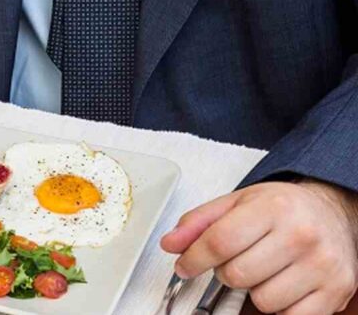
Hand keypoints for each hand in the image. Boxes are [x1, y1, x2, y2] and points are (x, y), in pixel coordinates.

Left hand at [161, 181, 357, 313]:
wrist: (331, 212)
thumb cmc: (283, 208)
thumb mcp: (237, 202)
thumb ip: (198, 222)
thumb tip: (171, 244)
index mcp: (273, 207)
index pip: (219, 242)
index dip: (193, 259)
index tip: (185, 266)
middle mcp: (301, 234)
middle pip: (236, 274)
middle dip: (226, 272)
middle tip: (236, 259)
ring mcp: (321, 264)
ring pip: (262, 299)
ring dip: (253, 289)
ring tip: (263, 268)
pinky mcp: (336, 290)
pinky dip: (279, 305)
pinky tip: (282, 283)